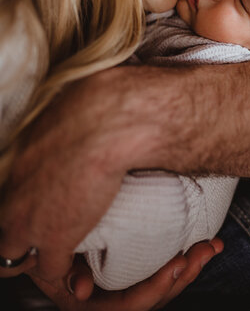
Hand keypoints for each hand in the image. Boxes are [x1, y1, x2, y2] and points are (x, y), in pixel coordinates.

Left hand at [0, 76, 126, 281]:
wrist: (109, 124)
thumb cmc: (90, 107)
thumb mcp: (57, 114)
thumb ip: (49, 130)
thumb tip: (63, 120)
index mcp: (11, 164)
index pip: (6, 198)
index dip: (21, 206)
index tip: (39, 203)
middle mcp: (11, 196)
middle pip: (1, 234)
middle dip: (18, 236)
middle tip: (43, 228)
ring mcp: (28, 222)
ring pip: (14, 259)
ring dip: (37, 256)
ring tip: (58, 248)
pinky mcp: (56, 240)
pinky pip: (53, 271)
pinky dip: (66, 269)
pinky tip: (80, 261)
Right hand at [29, 239, 222, 309]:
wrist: (42, 247)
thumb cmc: (45, 254)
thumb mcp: (51, 265)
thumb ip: (68, 274)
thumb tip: (82, 290)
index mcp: (94, 308)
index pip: (132, 306)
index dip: (157, 287)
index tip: (179, 262)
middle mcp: (115, 305)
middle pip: (158, 299)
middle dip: (185, 274)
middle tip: (207, 249)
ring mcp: (129, 292)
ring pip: (166, 287)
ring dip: (192, 266)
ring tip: (213, 246)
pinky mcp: (137, 276)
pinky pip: (164, 274)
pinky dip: (185, 260)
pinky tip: (203, 246)